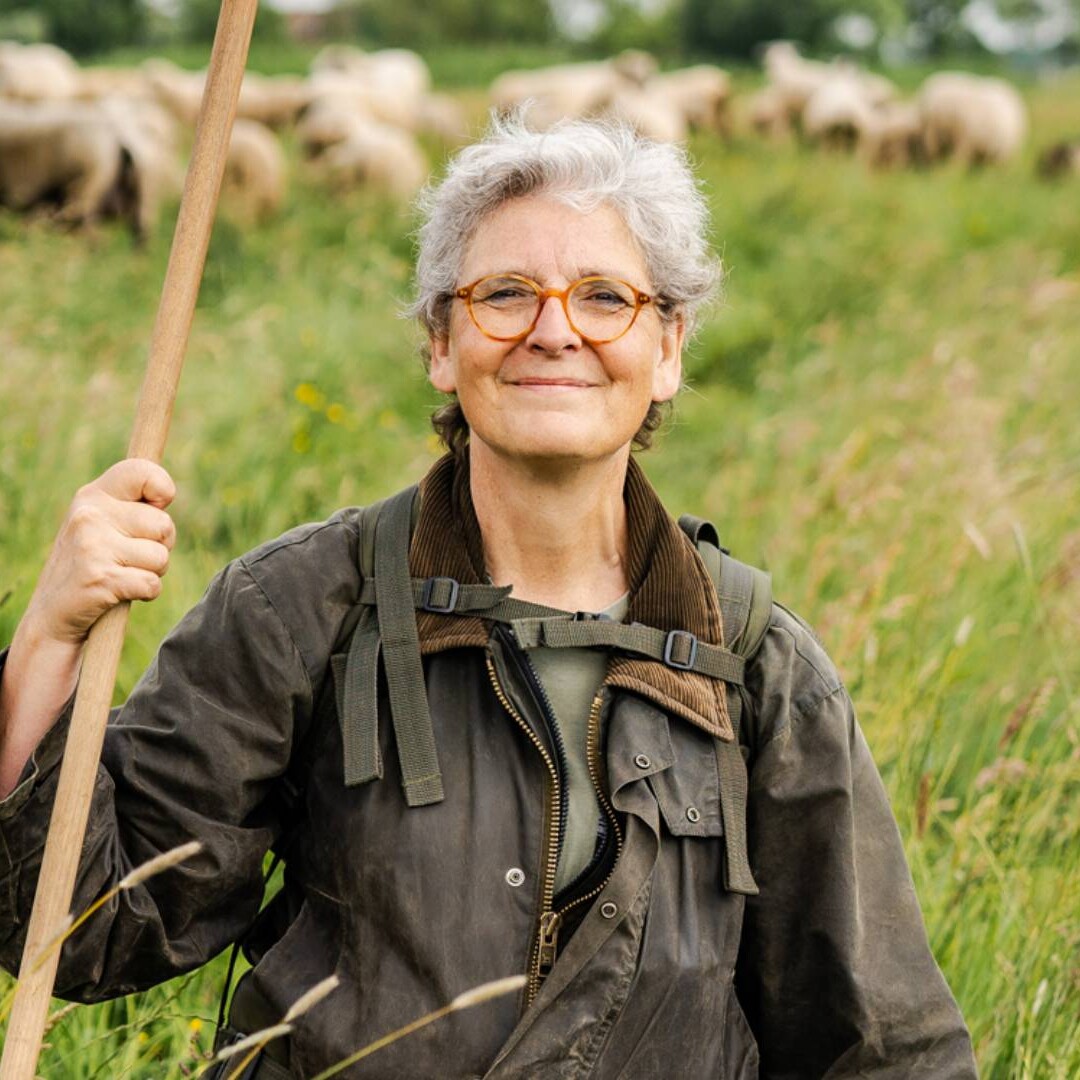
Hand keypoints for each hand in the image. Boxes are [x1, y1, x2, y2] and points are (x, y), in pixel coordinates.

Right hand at [22, 459, 176, 646]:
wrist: (53, 615)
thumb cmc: (92, 565)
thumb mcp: (102, 525)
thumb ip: (132, 507)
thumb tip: (166, 496)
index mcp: (92, 496)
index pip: (141, 471)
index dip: (163, 490)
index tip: (158, 506)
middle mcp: (90, 515)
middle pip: (164, 525)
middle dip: (160, 546)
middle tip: (131, 557)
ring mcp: (93, 546)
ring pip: (161, 558)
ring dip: (152, 572)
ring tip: (123, 574)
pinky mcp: (100, 578)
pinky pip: (152, 584)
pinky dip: (146, 593)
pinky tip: (121, 592)